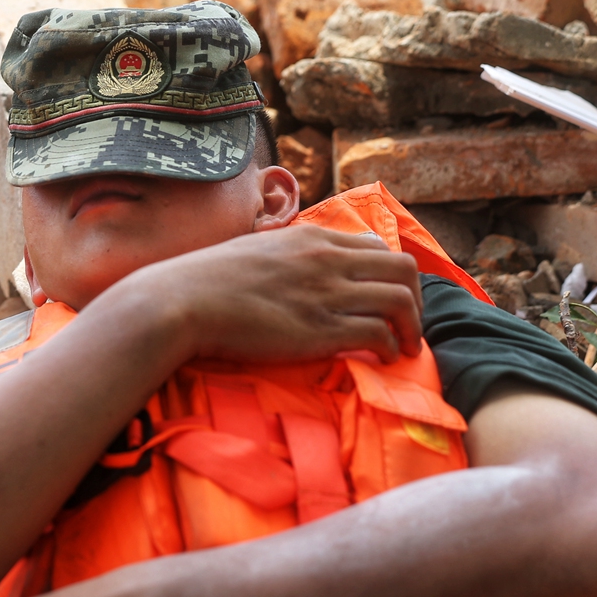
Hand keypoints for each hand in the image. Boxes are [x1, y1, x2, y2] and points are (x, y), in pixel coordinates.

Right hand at [130, 225, 422, 364]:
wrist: (180, 302)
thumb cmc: (203, 280)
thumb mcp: (253, 251)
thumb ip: (282, 256)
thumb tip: (288, 269)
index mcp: (310, 238)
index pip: (375, 245)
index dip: (389, 273)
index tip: (385, 296)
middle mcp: (327, 260)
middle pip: (403, 269)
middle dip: (416, 300)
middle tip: (408, 324)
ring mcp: (326, 294)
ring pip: (401, 301)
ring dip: (412, 328)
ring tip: (406, 347)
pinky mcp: (320, 330)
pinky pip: (378, 335)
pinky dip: (390, 349)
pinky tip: (383, 359)